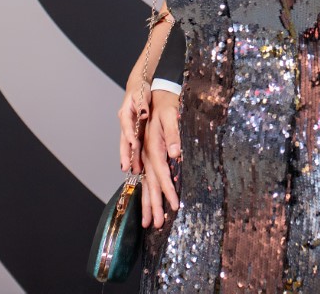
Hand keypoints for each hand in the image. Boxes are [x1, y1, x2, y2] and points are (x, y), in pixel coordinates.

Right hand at [116, 83, 149, 172]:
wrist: (137, 86)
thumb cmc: (140, 90)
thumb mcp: (141, 94)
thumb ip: (142, 104)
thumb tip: (143, 113)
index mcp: (126, 113)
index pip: (127, 126)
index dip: (130, 136)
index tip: (133, 145)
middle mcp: (125, 122)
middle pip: (124, 139)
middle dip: (124, 153)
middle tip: (125, 166)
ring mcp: (128, 127)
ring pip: (127, 144)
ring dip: (128, 156)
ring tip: (130, 170)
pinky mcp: (133, 130)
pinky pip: (132, 143)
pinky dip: (133, 153)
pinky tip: (137, 164)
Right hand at [140, 90, 181, 228]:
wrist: (154, 94)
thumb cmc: (166, 105)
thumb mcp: (172, 115)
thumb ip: (173, 134)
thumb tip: (176, 153)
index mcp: (152, 146)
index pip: (162, 173)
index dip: (168, 190)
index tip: (175, 205)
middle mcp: (145, 154)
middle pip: (150, 183)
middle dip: (154, 205)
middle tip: (156, 225)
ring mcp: (144, 156)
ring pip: (145, 184)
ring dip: (147, 203)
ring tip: (149, 223)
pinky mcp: (145, 155)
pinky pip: (146, 178)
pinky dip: (146, 192)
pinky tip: (147, 204)